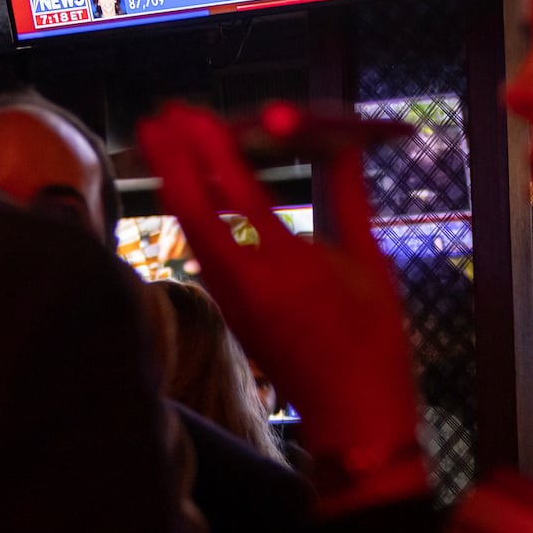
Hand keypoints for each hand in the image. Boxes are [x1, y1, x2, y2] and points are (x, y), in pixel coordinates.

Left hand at [137, 103, 427, 510]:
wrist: (354, 417)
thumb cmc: (375, 339)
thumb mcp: (369, 263)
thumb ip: (349, 198)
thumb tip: (345, 140)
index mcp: (292, 268)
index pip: (242, 196)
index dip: (215, 150)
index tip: (194, 115)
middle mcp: (250, 284)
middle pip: (196, 211)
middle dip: (173, 160)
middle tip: (158, 116)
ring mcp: (234, 301)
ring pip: (192, 231)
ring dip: (174, 182)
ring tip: (157, 139)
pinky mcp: (230, 311)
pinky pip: (204, 250)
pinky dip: (192, 212)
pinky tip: (187, 186)